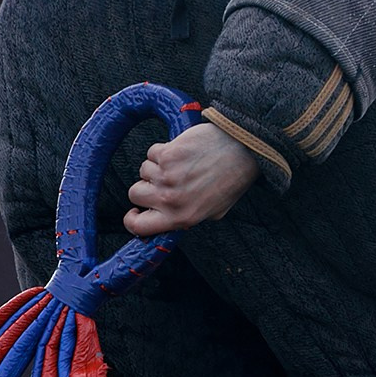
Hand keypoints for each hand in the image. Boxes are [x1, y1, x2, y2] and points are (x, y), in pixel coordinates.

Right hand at [124, 122, 263, 236]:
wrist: (243, 149)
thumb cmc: (232, 179)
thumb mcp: (214, 211)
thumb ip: (188, 217)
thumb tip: (167, 218)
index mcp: (181, 217)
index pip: (138, 227)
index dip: (132, 220)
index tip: (135, 212)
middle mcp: (170, 199)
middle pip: (134, 194)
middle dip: (146, 187)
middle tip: (163, 181)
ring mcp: (166, 176)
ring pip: (143, 170)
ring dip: (157, 166)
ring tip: (181, 164)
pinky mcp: (167, 154)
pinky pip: (152, 153)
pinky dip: (163, 150)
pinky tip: (182, 152)